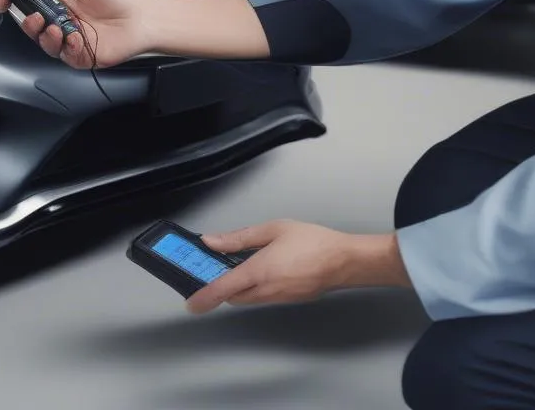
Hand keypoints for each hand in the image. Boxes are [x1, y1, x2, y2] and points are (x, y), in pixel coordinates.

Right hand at [0, 0, 155, 68]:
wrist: (145, 19)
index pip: (28, 0)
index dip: (11, 0)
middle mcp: (62, 19)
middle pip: (31, 23)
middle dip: (25, 21)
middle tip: (33, 16)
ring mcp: (69, 39)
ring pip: (43, 42)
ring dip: (45, 35)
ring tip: (57, 27)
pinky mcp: (79, 56)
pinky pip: (62, 55)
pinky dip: (65, 46)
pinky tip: (75, 38)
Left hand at [185, 219, 410, 313]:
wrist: (344, 261)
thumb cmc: (311, 241)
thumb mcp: (273, 229)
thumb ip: (240, 237)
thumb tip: (212, 241)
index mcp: (259, 272)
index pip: (223, 288)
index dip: (204, 297)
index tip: (190, 304)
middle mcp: (266, 291)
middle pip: (233, 296)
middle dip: (221, 286)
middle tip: (214, 267)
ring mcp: (278, 299)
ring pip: (248, 298)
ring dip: (238, 287)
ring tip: (238, 264)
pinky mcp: (288, 300)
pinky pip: (263, 297)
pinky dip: (254, 288)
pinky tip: (261, 269)